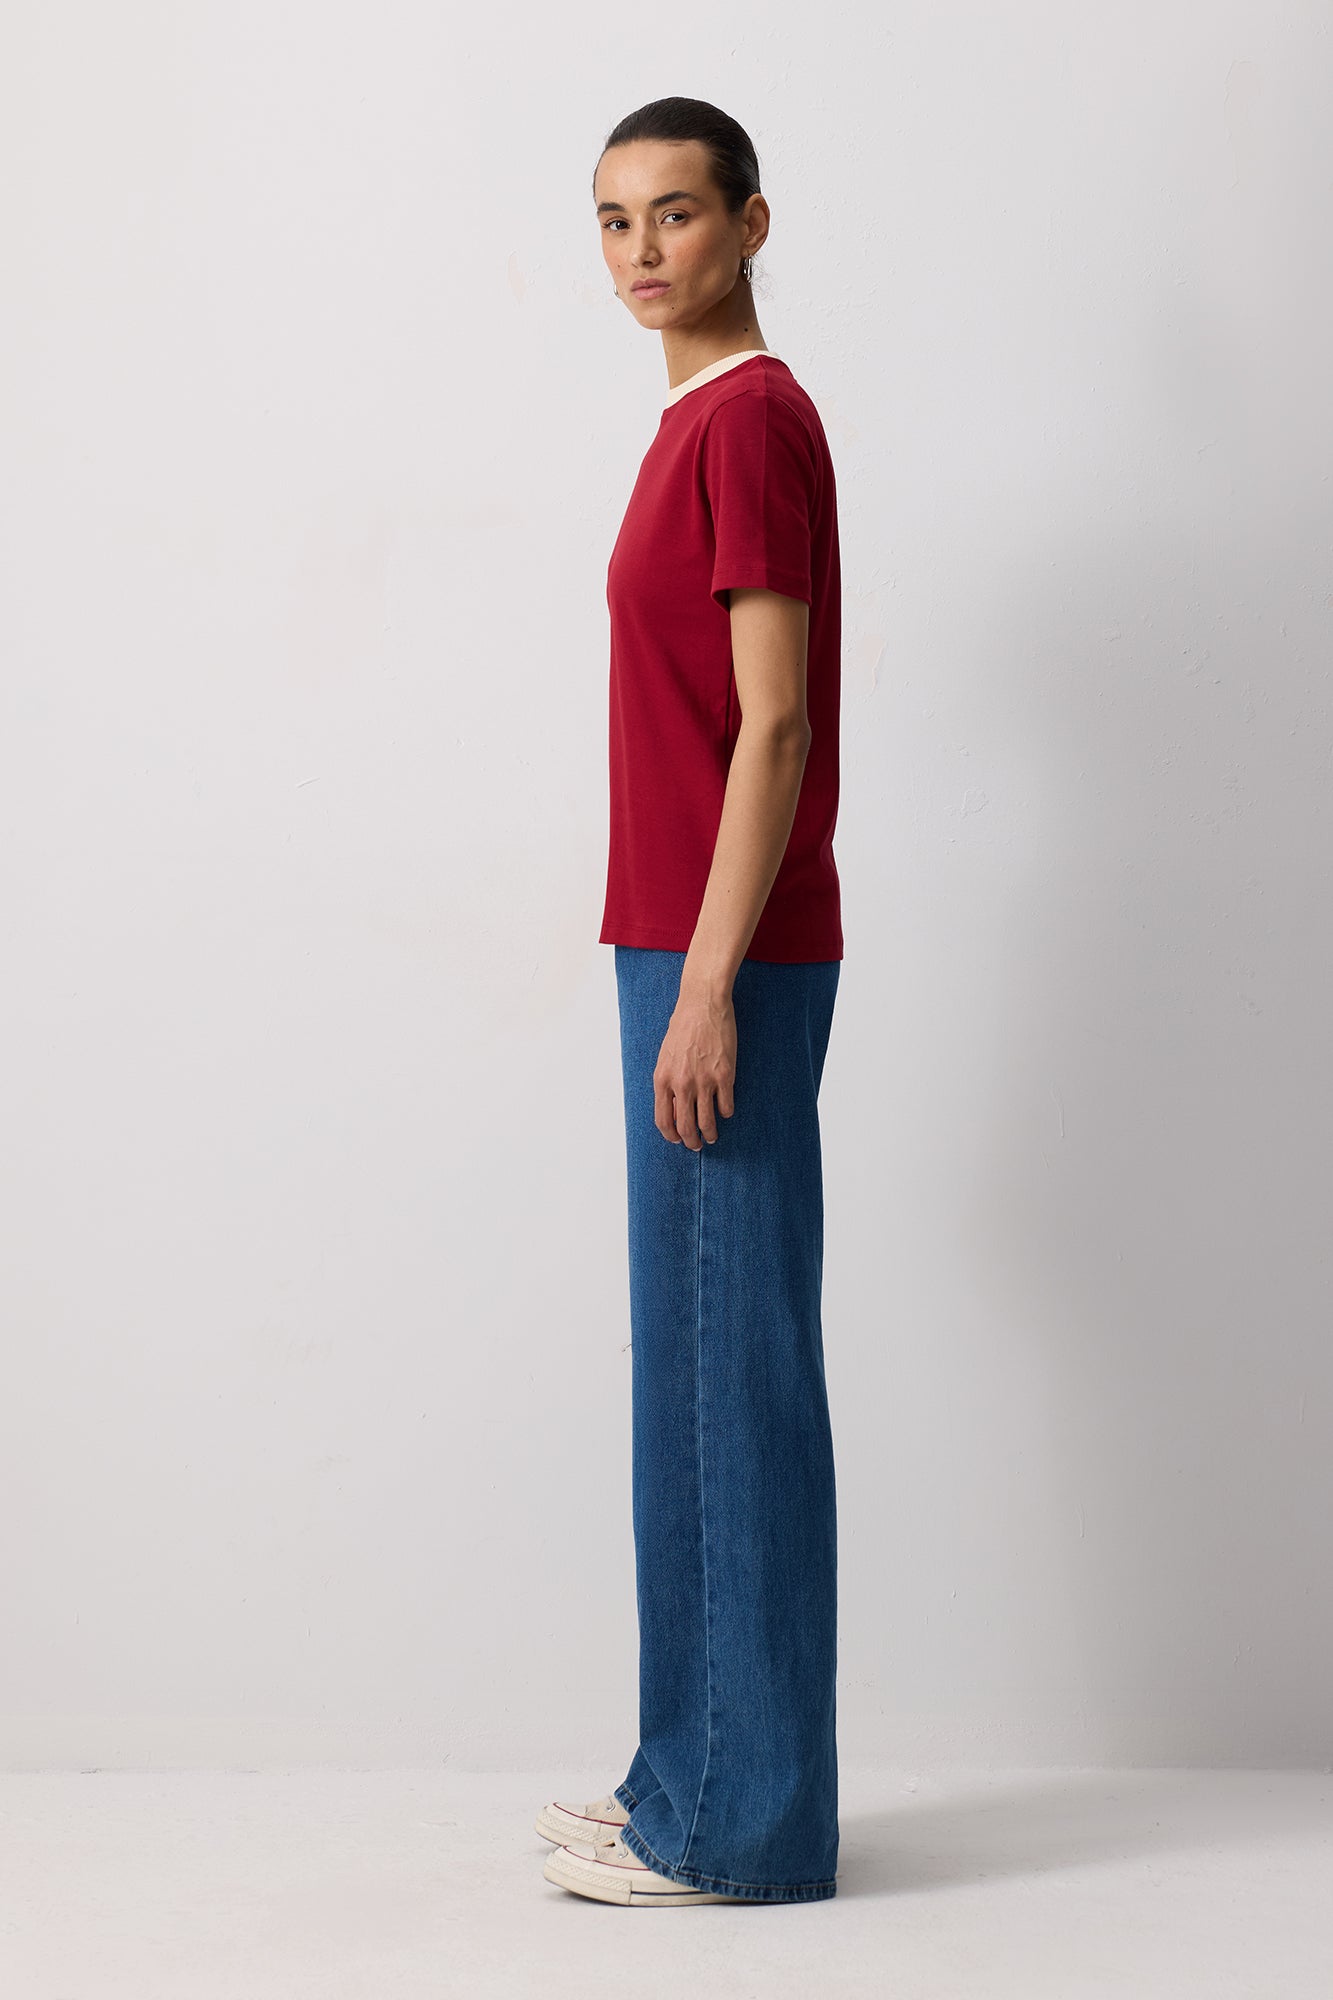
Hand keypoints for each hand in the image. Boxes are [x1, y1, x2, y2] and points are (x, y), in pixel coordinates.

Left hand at [653, 980, 736, 1148]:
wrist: (702, 1005)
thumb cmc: (683, 1027)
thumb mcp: (666, 1057)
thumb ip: (668, 1082)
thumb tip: (675, 1108)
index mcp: (663, 1079)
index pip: (663, 1120)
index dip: (671, 1135)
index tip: (677, 1139)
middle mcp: (682, 1084)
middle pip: (686, 1127)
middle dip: (692, 1141)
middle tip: (697, 1144)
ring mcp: (704, 1081)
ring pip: (707, 1121)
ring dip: (711, 1134)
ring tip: (713, 1136)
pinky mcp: (724, 1075)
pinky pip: (726, 1106)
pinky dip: (726, 1113)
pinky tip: (725, 1111)